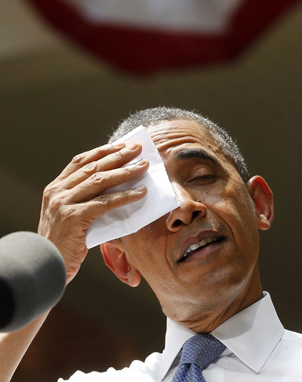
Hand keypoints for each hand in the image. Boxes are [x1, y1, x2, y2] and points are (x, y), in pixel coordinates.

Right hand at [38, 142, 147, 283]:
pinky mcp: (74, 217)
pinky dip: (125, 196)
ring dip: (125, 172)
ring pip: (101, 180)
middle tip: (138, 149)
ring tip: (143, 167)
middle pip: (94, 167)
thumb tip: (117, 189)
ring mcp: (64, 203)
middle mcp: (57, 192)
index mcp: (55, 188)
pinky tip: (140, 192)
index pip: (81, 161)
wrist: (45, 267)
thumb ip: (84, 201)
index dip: (102, 151)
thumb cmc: (63, 244)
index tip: (121, 145)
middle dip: (118, 156)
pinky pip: (105, 202)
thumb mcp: (68, 216)